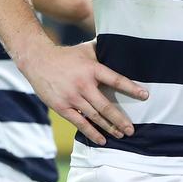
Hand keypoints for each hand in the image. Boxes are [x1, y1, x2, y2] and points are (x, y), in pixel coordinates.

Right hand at [19, 40, 147, 144]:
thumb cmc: (66, 55)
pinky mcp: (61, 107)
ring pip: (94, 116)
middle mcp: (83, 84)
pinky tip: (101, 139)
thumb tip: (121, 42)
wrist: (37, 60)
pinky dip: (91, 132)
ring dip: (109, 128)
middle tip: (132, 130)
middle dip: (120, 119)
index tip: (145, 96)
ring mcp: (72, 97)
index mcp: (92, 69)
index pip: (116, 80)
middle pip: (106, 106)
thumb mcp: (86, 49)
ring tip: (121, 135)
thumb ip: (103, 50)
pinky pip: (79, 123)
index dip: (131, 88)